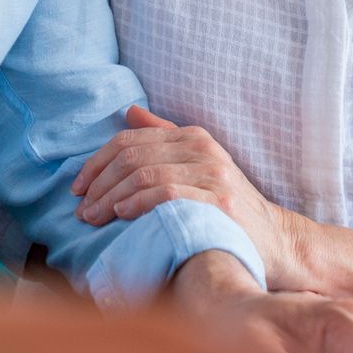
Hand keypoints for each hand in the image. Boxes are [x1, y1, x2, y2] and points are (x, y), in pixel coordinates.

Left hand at [74, 105, 309, 287]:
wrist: (274, 241)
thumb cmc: (226, 207)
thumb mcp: (197, 166)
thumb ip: (163, 139)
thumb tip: (129, 111)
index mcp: (191, 137)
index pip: (129, 139)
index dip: (96, 162)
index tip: (78, 187)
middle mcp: (202, 149)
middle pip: (131, 156)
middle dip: (98, 182)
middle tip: (81, 208)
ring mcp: (212, 173)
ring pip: (144, 174)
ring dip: (110, 197)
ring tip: (93, 218)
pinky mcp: (218, 200)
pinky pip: (166, 193)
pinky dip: (137, 202)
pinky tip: (120, 215)